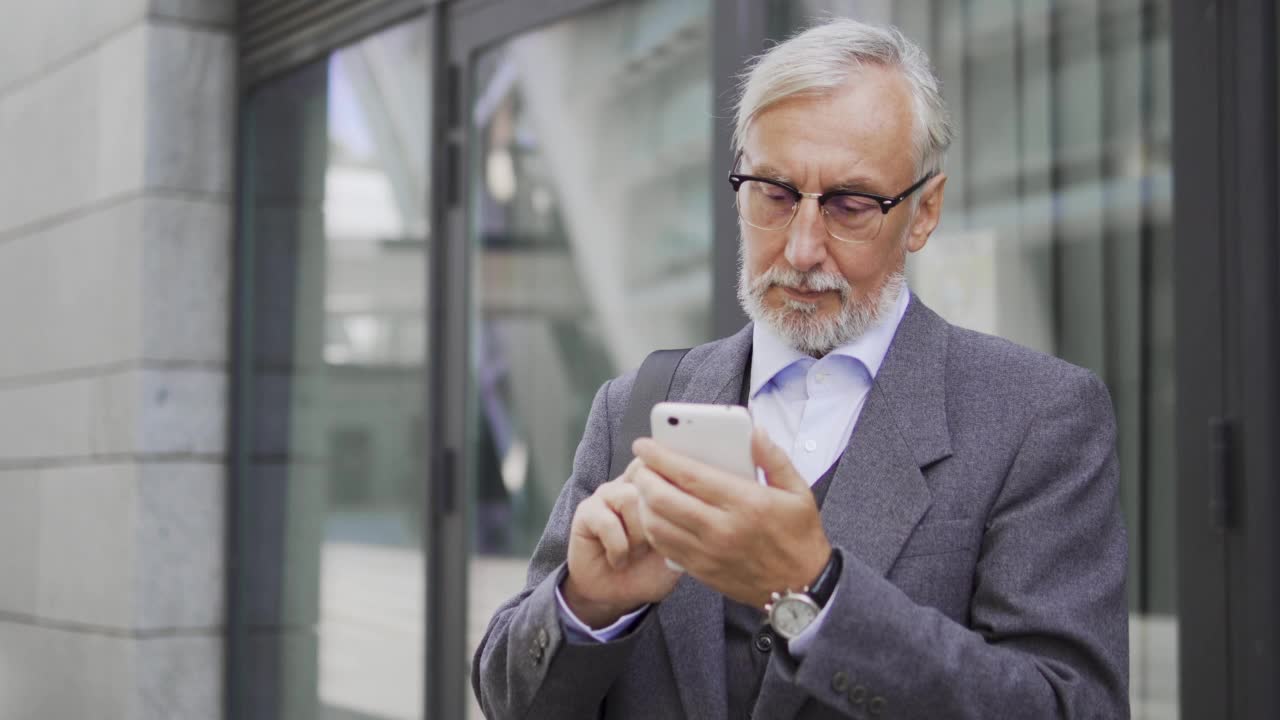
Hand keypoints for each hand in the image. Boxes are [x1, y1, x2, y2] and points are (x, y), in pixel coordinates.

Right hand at [563, 460, 681, 627]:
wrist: (615, 595)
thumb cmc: (648, 571)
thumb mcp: (677, 550)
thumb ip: (685, 525)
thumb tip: (694, 504)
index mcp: (654, 488)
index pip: (665, 464)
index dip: (674, 486)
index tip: (680, 515)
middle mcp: (630, 484)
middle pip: (651, 480)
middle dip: (658, 521)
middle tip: (654, 546)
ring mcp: (607, 495)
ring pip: (630, 497)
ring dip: (637, 534)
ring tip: (634, 553)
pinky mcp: (586, 512)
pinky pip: (607, 521)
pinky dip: (618, 547)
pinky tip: (618, 560)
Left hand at [631, 428, 831, 607]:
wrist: (802, 588)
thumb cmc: (799, 536)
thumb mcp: (798, 491)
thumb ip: (773, 457)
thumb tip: (753, 432)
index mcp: (746, 503)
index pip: (689, 475)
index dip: (660, 457)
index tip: (645, 445)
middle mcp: (722, 529)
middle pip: (663, 499)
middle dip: (644, 477)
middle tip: (641, 465)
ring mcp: (708, 553)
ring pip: (657, 525)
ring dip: (643, 503)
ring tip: (644, 488)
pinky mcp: (701, 571)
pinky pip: (664, 547)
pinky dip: (652, 528)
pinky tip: (655, 514)